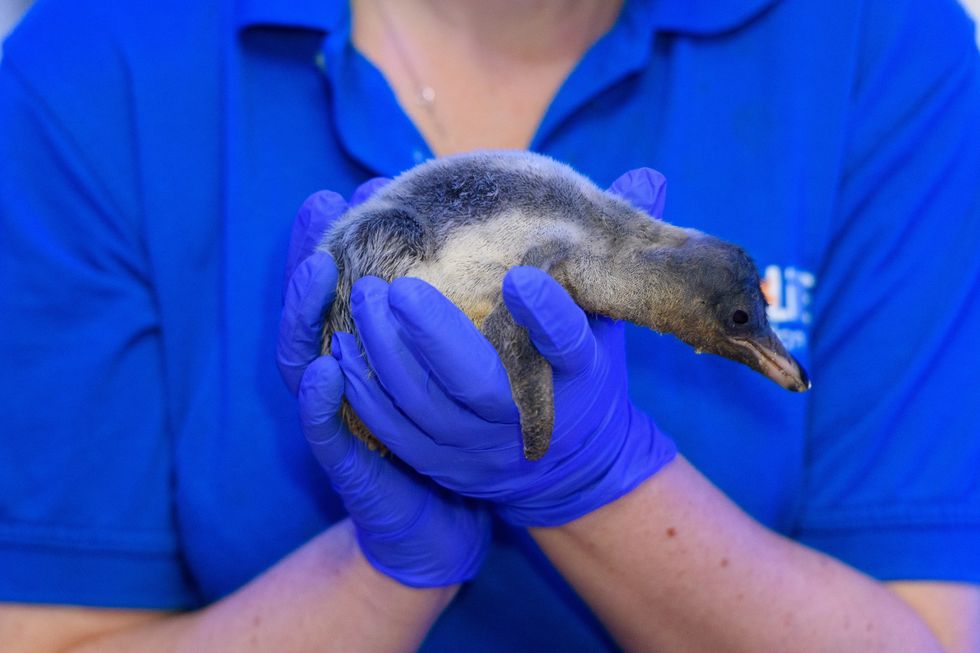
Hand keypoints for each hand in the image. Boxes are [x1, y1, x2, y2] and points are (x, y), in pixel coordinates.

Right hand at [276, 183, 490, 586]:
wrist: (455, 526)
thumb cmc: (467, 435)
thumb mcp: (478, 365)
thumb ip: (494, 308)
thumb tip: (528, 247)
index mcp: (375, 351)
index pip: (341, 290)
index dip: (332, 241)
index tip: (340, 192)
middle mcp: (349, 378)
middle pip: (311, 314)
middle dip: (311, 261)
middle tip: (322, 209)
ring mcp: (343, 423)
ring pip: (308, 365)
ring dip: (305, 317)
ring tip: (318, 268)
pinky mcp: (350, 472)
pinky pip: (327, 436)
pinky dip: (320, 405)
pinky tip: (327, 371)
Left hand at [331, 168, 676, 526]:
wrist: (572, 470)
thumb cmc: (583, 374)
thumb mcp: (608, 323)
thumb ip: (612, 258)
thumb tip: (647, 179)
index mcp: (579, 378)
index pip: (570, 347)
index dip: (549, 318)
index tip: (522, 278)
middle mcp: (526, 417)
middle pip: (477, 385)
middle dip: (432, 336)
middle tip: (394, 286)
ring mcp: (479, 447)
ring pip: (424, 409)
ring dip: (386, 355)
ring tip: (358, 300)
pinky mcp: (441, 463)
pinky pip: (395, 432)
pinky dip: (365, 392)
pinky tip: (340, 350)